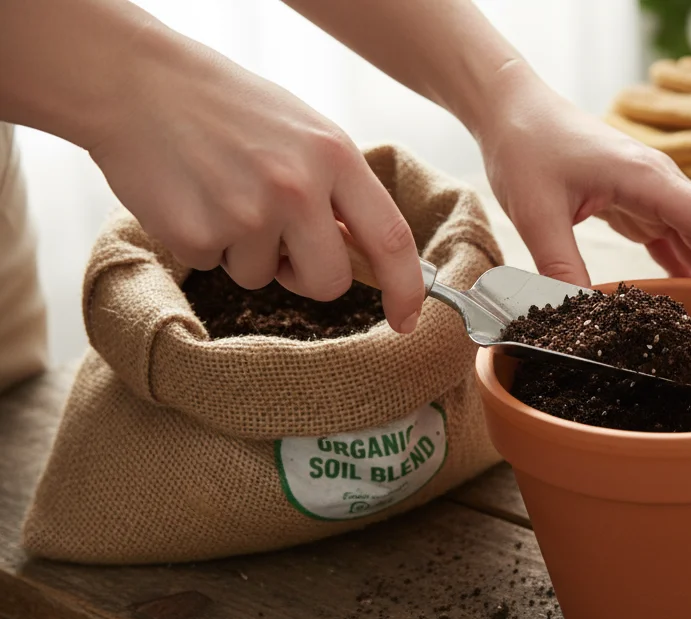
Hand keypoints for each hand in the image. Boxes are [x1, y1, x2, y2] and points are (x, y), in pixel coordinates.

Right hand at [87, 31, 425, 331]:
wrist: (139, 83)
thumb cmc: (232, 110)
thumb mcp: (305, 134)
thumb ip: (340, 191)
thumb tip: (368, 258)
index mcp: (335, 156)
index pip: (390, 238)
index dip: (406, 288)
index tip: (407, 319)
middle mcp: (297, 187)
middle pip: (330, 281)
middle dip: (307, 277)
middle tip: (279, 239)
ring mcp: (246, 213)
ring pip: (263, 277)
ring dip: (245, 251)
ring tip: (222, 192)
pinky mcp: (197, 234)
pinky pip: (214, 266)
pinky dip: (203, 242)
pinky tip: (190, 196)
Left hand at [476, 71, 690, 289]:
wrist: (510, 108)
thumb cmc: (526, 144)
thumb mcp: (537, 213)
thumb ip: (559, 267)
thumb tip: (577, 318)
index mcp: (647, 178)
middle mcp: (658, 182)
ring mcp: (648, 190)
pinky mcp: (633, 199)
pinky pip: (670, 236)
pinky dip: (685, 264)